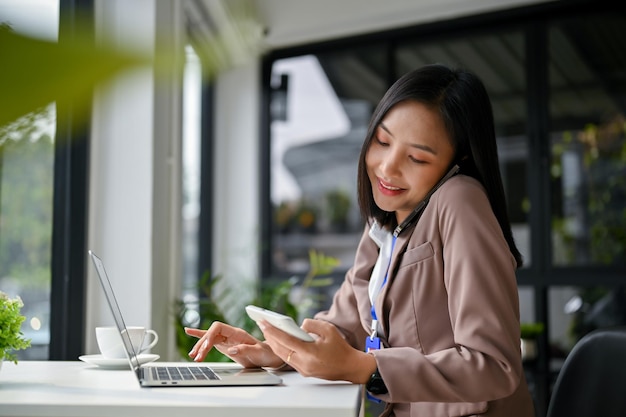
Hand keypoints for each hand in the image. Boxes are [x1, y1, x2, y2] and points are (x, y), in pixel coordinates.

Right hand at [185, 322, 283, 368]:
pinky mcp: (224, 344)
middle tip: (197, 357)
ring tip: (193, 356)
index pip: (218, 327)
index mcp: (237, 333)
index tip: (205, 347)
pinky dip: (200, 336)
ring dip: (200, 346)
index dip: (209, 335)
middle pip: (211, 333)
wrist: (268, 356)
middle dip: (202, 344)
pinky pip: (210, 339)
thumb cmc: (265, 353)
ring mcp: (226, 338)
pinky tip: (189, 332)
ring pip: (209, 338)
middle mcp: (230, 333)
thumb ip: (246, 350)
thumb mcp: (258, 353)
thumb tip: (231, 350)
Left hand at [258, 318, 376, 382]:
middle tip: (261, 324)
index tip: (263, 322)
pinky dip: (282, 349)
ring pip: (283, 355)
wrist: (350, 367)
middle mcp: (305, 363)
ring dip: (274, 343)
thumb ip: (312, 324)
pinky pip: (289, 359)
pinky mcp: (304, 372)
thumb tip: (299, 325)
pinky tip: (279, 341)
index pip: (286, 340)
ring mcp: (303, 370)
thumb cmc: (341, 348)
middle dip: (269, 336)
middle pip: (280, 349)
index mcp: (310, 353)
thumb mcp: (329, 330)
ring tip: (268, 331)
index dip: (273, 331)